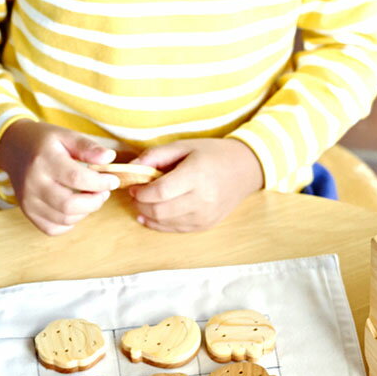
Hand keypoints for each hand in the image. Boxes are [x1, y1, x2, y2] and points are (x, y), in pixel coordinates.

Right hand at [0, 120, 119, 234]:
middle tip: (103, 192)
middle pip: (70, 205)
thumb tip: (110, 158)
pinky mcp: (27, 212)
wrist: (13, 148)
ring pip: (64, 219)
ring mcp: (28, 201)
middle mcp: (33, 183)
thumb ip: (88, 147)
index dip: (101, 183)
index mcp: (44, 160)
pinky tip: (74, 208)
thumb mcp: (66, 135)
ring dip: (85, 211)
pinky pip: (53, 228)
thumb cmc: (43, 141)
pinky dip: (69, 222)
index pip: (77, 178)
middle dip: (95, 201)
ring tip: (90, 197)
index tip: (113, 180)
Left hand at [129, 138, 263, 231]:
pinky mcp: (206, 225)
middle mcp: (202, 199)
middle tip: (135, 195)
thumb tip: (131, 167)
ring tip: (143, 203)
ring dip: (148, 214)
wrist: (245, 169)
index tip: (133, 186)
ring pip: (166, 222)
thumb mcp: (184, 146)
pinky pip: (176, 229)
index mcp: (196, 175)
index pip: (160, 191)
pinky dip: (159, 224)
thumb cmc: (213, 154)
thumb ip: (156, 155)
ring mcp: (205, 215)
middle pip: (160, 210)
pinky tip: (151, 216)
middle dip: (141, 204)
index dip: (141, 192)